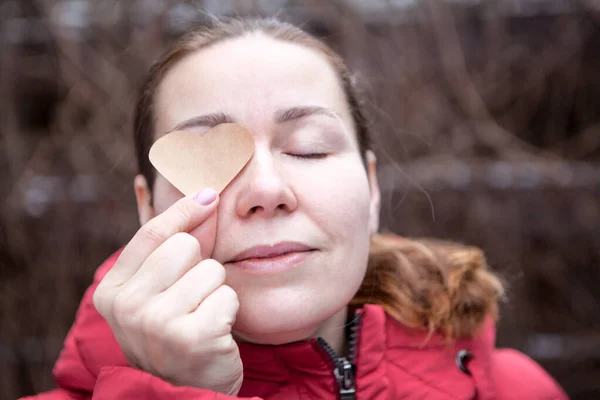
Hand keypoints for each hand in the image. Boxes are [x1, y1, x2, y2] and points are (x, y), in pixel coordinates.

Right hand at [93, 190, 242, 394]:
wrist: (188, 391)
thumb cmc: (177, 334)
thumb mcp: (162, 291)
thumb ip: (177, 244)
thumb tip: (204, 196)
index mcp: (112, 292)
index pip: (151, 233)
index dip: (183, 210)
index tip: (207, 195)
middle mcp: (127, 307)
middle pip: (184, 246)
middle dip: (200, 266)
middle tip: (193, 298)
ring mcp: (157, 324)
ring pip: (211, 269)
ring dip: (215, 291)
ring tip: (202, 317)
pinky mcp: (192, 336)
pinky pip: (228, 295)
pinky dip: (229, 311)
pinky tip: (215, 332)